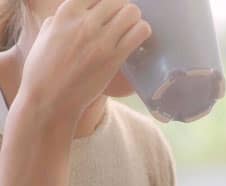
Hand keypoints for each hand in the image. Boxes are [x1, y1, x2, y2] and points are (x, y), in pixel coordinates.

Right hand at [19, 0, 150, 120]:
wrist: (50, 98)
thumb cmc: (44, 68)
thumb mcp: (48, 33)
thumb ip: (64, 18)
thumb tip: (81, 11)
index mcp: (66, 12)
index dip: (105, 3)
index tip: (107, 13)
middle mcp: (85, 22)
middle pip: (117, 1)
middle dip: (122, 10)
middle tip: (121, 23)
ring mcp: (101, 40)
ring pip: (132, 13)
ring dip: (134, 20)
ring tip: (130, 31)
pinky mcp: (115, 57)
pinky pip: (140, 33)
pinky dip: (142, 33)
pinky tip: (137, 41)